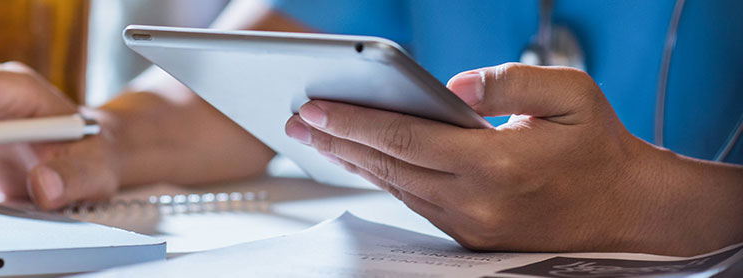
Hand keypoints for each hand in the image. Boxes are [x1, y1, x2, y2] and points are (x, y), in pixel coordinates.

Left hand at [285, 62, 742, 255]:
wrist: (630, 212)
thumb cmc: (600, 148)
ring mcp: (470, 225)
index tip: (313, 107)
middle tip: (295, 120)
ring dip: (353, 162)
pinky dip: (383, 179)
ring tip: (319, 136)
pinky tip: (363, 161)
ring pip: (395, 188)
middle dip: (335, 141)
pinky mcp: (470, 236)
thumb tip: (454, 85)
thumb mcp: (572, 94)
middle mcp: (474, 202)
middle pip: (386, 167)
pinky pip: (414, 203)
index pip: (403, 141)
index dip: (352, 123)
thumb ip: (510, 80)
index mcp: (494, 166)